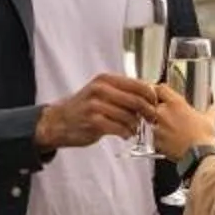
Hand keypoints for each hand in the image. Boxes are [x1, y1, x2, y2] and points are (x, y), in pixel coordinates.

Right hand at [36, 74, 160, 151]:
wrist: (59, 121)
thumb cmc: (83, 107)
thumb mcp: (101, 92)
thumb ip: (121, 92)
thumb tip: (148, 96)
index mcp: (105, 79)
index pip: (138, 84)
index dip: (151, 96)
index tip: (156, 104)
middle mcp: (100, 89)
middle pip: (136, 100)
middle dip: (148, 112)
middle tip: (151, 119)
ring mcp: (96, 106)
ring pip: (129, 116)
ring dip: (136, 125)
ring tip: (135, 129)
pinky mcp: (93, 122)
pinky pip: (119, 128)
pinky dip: (126, 133)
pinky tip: (125, 134)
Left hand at [149, 84, 214, 161]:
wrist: (199, 156)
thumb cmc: (202, 137)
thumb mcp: (210, 120)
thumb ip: (211, 110)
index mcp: (175, 103)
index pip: (160, 88)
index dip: (160, 91)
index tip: (162, 94)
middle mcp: (163, 113)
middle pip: (152, 104)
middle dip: (157, 108)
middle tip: (166, 114)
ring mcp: (157, 127)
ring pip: (149, 121)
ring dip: (155, 123)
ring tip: (166, 129)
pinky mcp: (155, 141)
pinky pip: (151, 136)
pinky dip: (156, 137)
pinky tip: (165, 140)